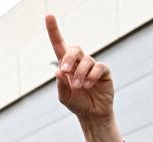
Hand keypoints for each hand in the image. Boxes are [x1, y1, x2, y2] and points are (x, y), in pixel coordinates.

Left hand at [45, 13, 122, 141]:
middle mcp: (79, 63)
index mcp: (66, 66)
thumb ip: (60, 85)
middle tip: (65, 71)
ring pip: (86, 60)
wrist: (92, 115)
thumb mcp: (64, 97)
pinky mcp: (103, 72)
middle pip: (74, 49)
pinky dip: (92, 76)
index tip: (49, 16)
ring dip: (80, 74)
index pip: (59, 45)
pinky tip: (89, 85)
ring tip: (78, 87)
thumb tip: (58, 71)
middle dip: (69, 58)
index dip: (54, 31)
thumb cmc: (77, 104)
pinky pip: (98, 67)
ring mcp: (92, 66)